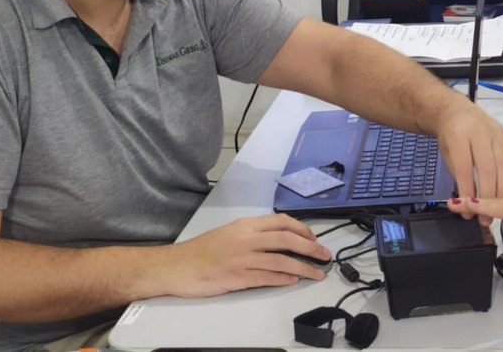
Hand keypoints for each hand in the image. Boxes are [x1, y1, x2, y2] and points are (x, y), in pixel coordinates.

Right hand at [166, 214, 330, 296]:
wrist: (177, 266)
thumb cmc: (202, 250)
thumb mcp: (230, 232)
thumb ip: (253, 234)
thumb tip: (280, 239)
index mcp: (246, 225)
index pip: (282, 222)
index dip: (302, 229)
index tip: (314, 237)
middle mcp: (246, 239)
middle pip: (287, 240)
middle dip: (310, 247)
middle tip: (325, 255)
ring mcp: (242, 258)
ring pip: (281, 260)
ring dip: (303, 267)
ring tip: (317, 274)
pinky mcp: (237, 278)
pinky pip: (266, 277)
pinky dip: (283, 278)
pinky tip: (294, 280)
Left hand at [435, 107, 502, 224]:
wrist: (455, 110)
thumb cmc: (449, 134)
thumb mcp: (447, 152)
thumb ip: (458, 175)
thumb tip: (468, 205)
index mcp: (460, 136)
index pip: (465, 168)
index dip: (467, 191)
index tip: (468, 211)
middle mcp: (480, 133)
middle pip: (488, 168)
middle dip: (488, 196)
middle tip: (486, 217)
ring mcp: (496, 134)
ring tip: (499, 209)